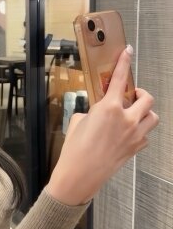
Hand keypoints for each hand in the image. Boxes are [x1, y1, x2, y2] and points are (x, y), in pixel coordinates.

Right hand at [47, 45, 158, 205]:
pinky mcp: (136, 149)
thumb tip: (97, 113)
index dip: (124, 63)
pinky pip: (146, 135)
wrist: (79, 175)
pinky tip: (127, 135)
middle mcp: (127, 119)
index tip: (128, 52)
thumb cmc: (74, 150)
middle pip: (147, 98)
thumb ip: (91, 112)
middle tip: (130, 97)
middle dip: (140, 94)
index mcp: (109, 108)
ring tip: (133, 116)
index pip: (120, 79)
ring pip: (153, 116)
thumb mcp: (77, 123)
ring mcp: (134, 135)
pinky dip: (140, 131)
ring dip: (145, 112)